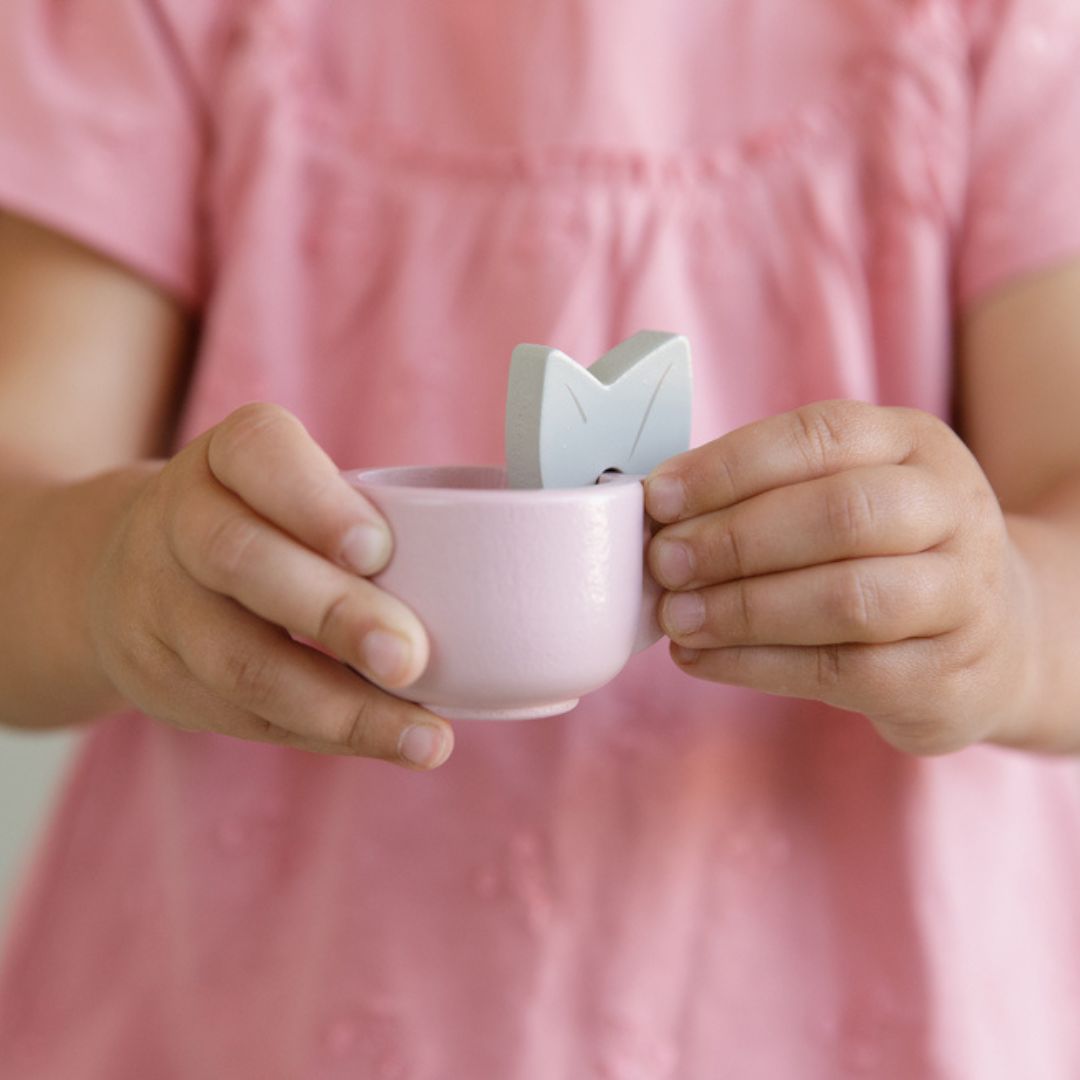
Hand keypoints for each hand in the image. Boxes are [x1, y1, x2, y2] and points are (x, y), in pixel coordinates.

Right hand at [87, 403, 452, 768]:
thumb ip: (366, 517)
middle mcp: (180, 519)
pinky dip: (328, 735)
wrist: (130, 571)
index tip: (379, 548)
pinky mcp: (160, 678)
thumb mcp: (291, 487)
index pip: (260, 454)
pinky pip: (247, 718)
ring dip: (341, 707)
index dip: (315, 503)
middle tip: (411, 657)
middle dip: (334, 614)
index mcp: (227, 457)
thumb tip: (500, 572)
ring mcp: (158, 603)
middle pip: (242, 561)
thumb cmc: (262, 523)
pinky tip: (390, 742)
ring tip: (425, 738)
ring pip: (240, 661)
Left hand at [644, 400, 1035, 754]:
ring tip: (676, 618)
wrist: (996, 639)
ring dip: (742, 609)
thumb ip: (763, 493)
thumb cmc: (885, 555)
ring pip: (847, 599)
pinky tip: (701, 659)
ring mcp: (962, 596)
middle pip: (840, 515)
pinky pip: (841, 671)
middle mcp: (952, 510)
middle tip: (665, 563)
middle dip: (735, 540)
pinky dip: (755, 665)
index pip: (820, 436)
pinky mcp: (947, 676)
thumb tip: (660, 514)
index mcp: (914, 444)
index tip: (659, 498)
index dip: (730, 467)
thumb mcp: (843, 495)